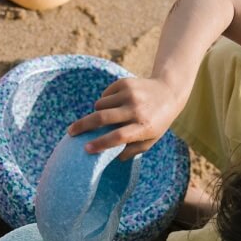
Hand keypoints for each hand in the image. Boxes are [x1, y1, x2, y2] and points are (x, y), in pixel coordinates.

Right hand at [66, 77, 182, 158]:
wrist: (169, 91)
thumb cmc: (157, 121)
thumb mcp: (150, 140)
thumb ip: (132, 150)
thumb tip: (112, 157)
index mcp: (143, 127)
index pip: (118, 137)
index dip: (100, 143)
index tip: (86, 149)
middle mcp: (136, 109)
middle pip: (102, 118)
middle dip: (82, 126)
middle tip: (71, 132)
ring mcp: (130, 94)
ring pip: (100, 106)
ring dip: (98, 113)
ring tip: (109, 116)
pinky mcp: (125, 83)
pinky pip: (104, 95)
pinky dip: (105, 102)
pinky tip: (116, 104)